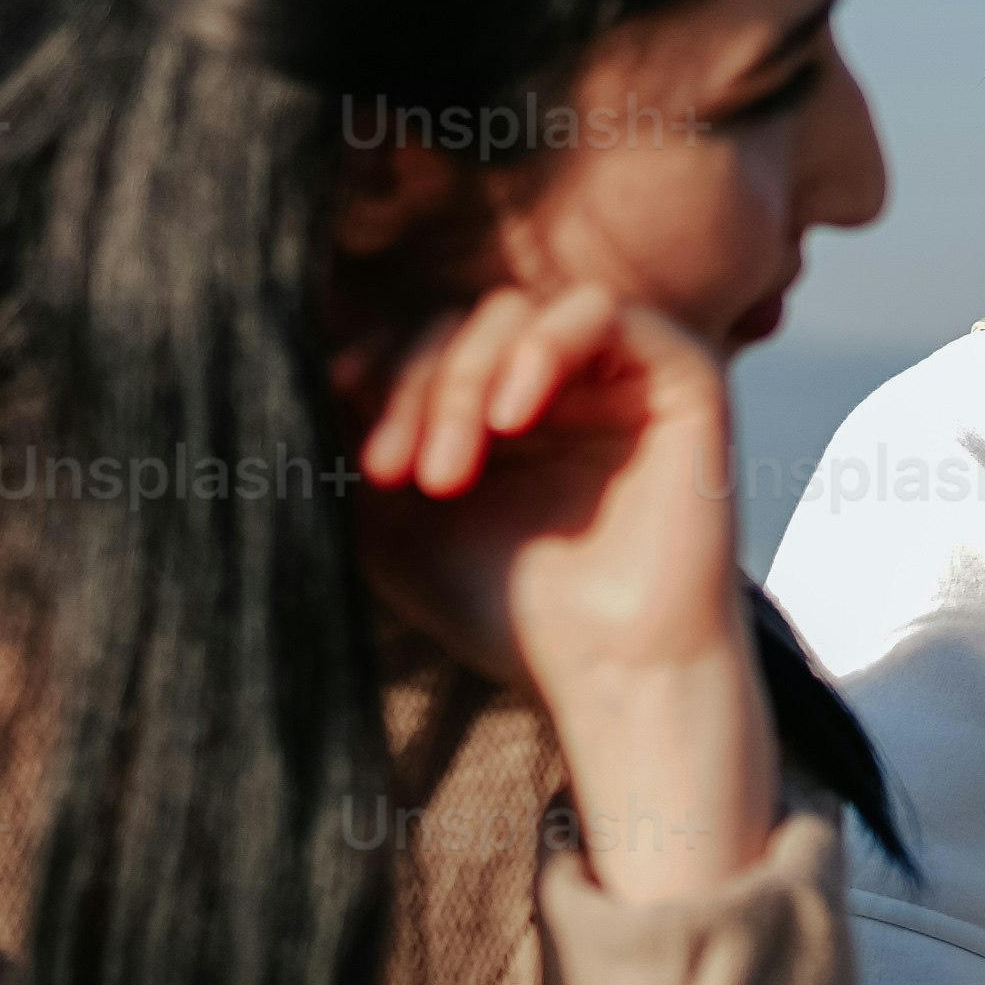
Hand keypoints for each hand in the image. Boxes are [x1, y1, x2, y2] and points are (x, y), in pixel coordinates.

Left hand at [342, 281, 764, 886]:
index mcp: (497, 406)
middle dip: (415, 389)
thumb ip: (352, 442)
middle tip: (393, 474)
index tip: (335, 413)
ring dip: (463, 379)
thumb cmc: (507, 610)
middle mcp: (559, 382)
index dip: (375, 366)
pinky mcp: (679, 376)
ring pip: (517, 313)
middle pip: (460, 323)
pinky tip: (512, 418)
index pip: (423, 339)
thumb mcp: (392, 521)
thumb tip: (304, 366)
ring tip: (447, 473)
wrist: (611, 673)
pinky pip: (602, 310)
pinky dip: (544, 347)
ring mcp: (619, 375)